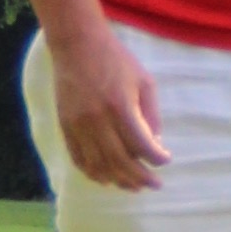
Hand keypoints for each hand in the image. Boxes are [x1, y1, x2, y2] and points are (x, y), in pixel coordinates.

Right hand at [48, 26, 169, 188]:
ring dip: (117, 180)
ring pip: (98, 165)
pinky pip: (78, 158)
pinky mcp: (65, 126)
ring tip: (133, 186)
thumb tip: (154, 143)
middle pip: (119, 161)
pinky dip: (93, 172)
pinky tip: (107, 178)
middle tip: (154, 184)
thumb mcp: (144, 81)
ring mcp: (78, 125)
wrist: (77, 45)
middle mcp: (97, 120)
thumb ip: (151, 114)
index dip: (156, 158)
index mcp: (120, 106)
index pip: (141, 145)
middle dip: (139, 177)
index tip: (165, 160)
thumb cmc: (116, 60)